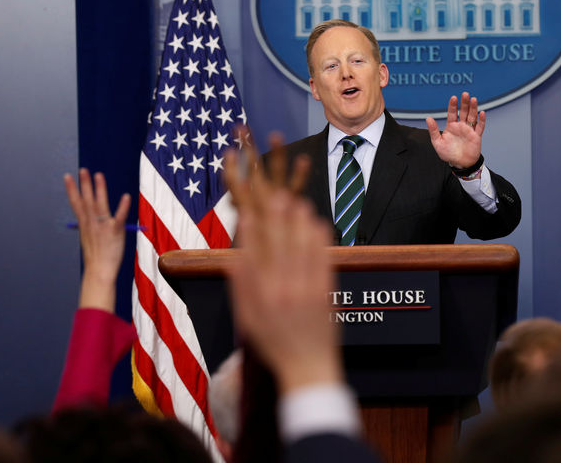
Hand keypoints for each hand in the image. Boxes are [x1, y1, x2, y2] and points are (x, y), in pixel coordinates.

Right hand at [64, 169, 130, 312]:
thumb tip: (93, 217)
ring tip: (98, 175)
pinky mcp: (115, 231)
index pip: (76, 203)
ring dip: (99, 189)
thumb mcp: (90, 238)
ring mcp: (102, 226)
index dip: (72, 189)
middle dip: (84, 184)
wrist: (99, 271)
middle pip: (86, 200)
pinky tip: (126, 196)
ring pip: (99, 204)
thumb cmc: (97, 257)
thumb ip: (91, 226)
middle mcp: (91, 223)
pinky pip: (119, 216)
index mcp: (84, 224)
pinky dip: (122, 207)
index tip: (68, 176)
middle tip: (82, 169)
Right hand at [224, 130, 340, 394]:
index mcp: (260, 296)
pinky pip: (323, 260)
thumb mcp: (247, 319)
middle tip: (276, 193)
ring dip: (299, 222)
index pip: (253, 256)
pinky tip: (318, 222)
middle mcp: (282, 290)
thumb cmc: (274, 343)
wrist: (307, 367)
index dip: (251, 230)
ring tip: (297, 200)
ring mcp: (306, 290)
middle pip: (278, 246)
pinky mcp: (326, 292)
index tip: (248, 208)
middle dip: (276, 218)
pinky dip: (319, 239)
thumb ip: (242, 287)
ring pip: (302, 248)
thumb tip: (234, 255)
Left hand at [426, 92, 485, 168]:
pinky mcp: (476, 136)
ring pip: (472, 117)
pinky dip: (481, 120)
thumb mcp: (437, 143)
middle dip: (464, 103)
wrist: (460, 164)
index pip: (452, 113)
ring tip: (473, 99)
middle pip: (464, 112)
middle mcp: (461, 126)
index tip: (454, 97)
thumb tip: (428, 118)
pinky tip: (481, 113)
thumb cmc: (448, 154)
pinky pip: (480, 127)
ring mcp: (469, 130)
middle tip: (465, 94)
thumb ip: (433, 130)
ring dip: (473, 108)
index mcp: (451, 126)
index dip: (453, 105)